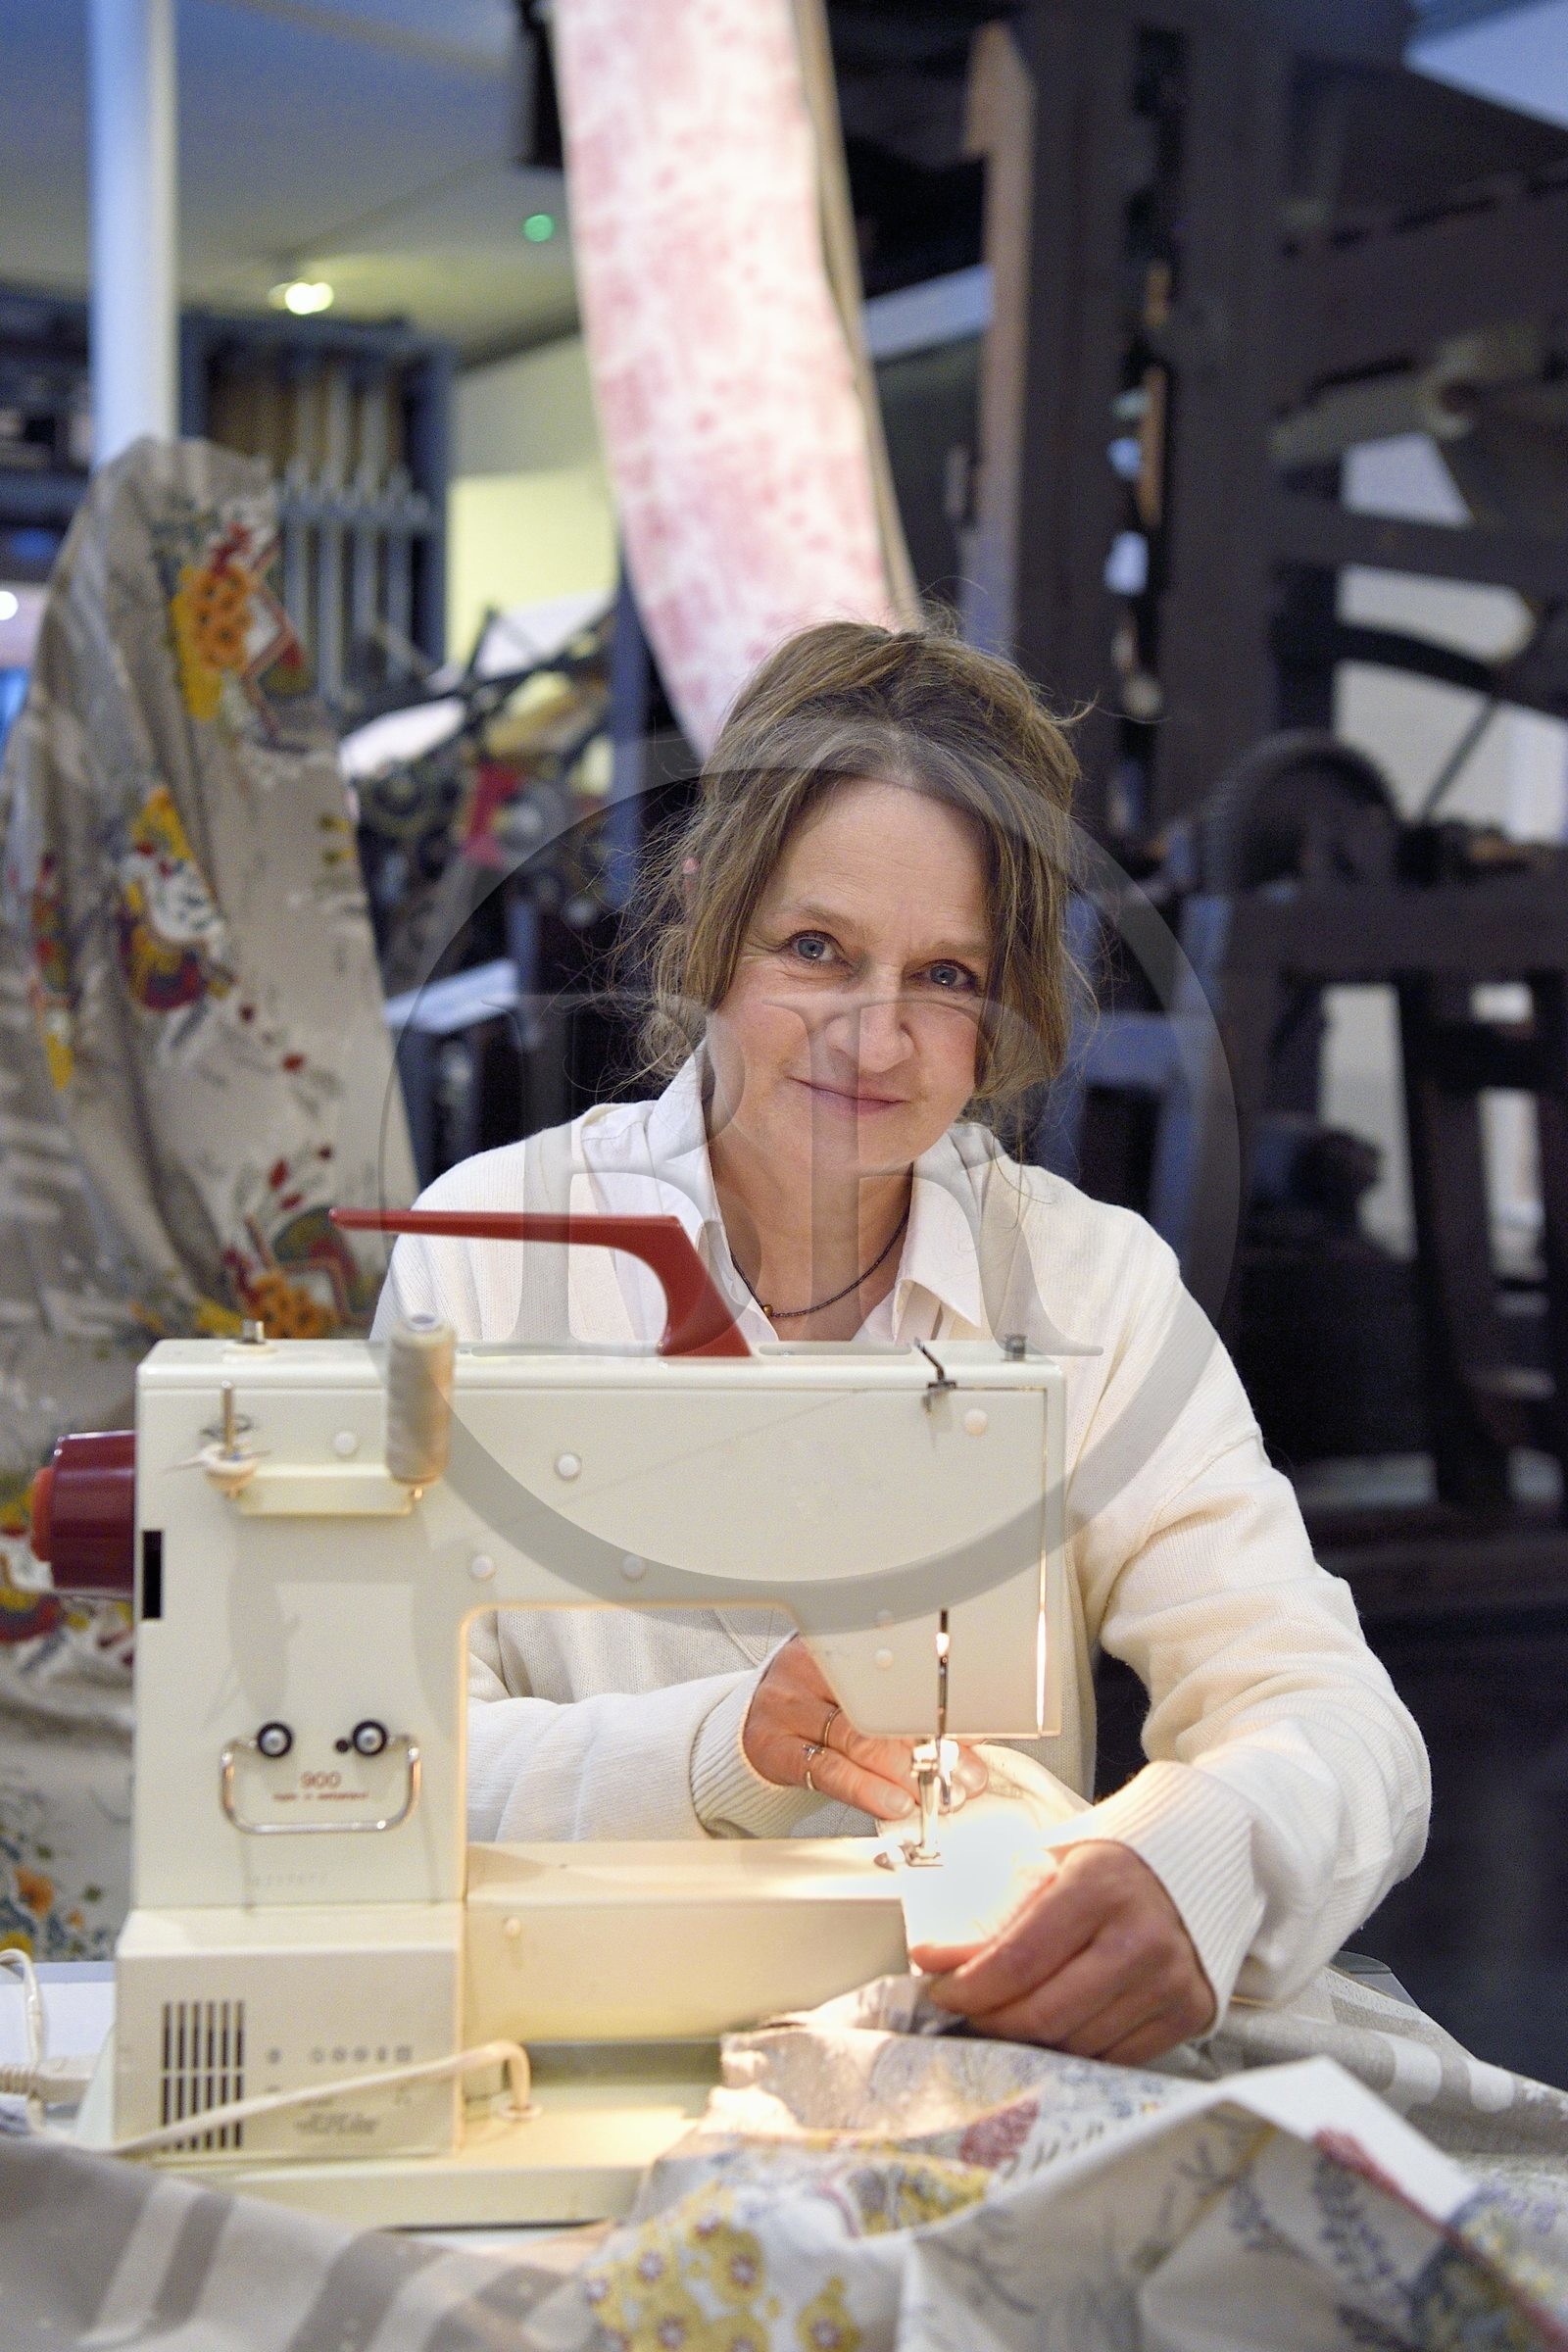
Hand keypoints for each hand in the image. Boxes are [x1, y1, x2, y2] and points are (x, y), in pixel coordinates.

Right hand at [742, 1636, 987, 1821]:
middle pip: (878, 1708)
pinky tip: (893, 1803)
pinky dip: (866, 1791)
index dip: (938, 1704)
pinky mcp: (773, 1747)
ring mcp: (787, 1707)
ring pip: (855, 1742)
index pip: (896, 1671)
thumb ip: (906, 1706)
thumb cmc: (819, 1702)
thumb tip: (969, 1734)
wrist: (759, 1719)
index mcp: (840, 1644)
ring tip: (935, 1794)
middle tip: (963, 1775)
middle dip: (929, 1748)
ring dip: (905, 1775)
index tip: (972, 1732)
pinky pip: (826, 1771)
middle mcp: (809, 1669)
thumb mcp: (856, 1688)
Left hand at [910, 1840, 1214, 2063]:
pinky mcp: (1191, 2012)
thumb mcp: (1048, 1867)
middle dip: (991, 2021)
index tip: (942, 1990)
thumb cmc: (1109, 1865)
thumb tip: (933, 1959)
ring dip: (1031, 2041)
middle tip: (969, 2011)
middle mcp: (1142, 1936)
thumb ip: (994, 1916)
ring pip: (1077, 2046)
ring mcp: (1171, 1979)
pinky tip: (1061, 2026)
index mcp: (1100, 1885)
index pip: (1018, 1960)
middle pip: (1045, 2015)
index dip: (969, 1987)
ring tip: (1011, 2016)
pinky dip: (1077, 2050)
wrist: (1191, 1865)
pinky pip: (1115, 2059)